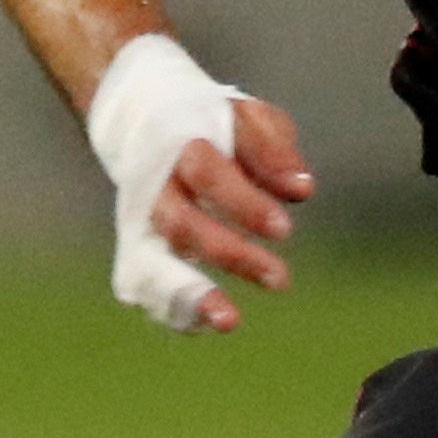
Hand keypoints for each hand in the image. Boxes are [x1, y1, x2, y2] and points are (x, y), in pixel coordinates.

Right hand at [84, 34, 313, 331]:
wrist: (142, 115)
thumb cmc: (210, 121)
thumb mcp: (246, 116)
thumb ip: (273, 148)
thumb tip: (301, 189)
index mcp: (178, 145)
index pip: (208, 175)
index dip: (244, 204)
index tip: (284, 231)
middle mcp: (152, 186)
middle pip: (180, 224)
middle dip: (228, 254)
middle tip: (280, 280)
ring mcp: (138, 220)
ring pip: (149, 263)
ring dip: (188, 295)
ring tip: (229, 321)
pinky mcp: (135, 245)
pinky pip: (144, 284)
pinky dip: (172, 308)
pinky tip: (213, 322)